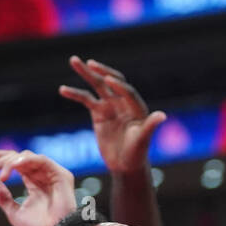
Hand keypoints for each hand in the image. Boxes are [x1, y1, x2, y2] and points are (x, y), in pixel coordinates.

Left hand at [0, 149, 76, 225]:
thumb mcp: (14, 213)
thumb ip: (3, 197)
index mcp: (34, 183)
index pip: (16, 164)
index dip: (0, 158)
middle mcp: (42, 176)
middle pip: (19, 157)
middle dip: (1, 159)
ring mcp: (51, 174)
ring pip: (27, 157)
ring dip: (10, 163)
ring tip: (2, 176)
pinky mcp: (60, 174)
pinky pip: (41, 160)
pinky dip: (26, 160)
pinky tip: (14, 166)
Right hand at [60, 56, 165, 173]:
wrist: (125, 165)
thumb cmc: (137, 154)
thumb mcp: (142, 141)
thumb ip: (150, 126)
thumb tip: (162, 115)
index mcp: (137, 108)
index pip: (128, 92)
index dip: (119, 86)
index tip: (108, 80)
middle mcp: (124, 103)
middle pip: (111, 82)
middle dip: (100, 71)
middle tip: (88, 62)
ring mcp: (111, 106)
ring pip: (97, 86)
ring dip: (86, 73)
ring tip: (73, 60)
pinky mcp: (99, 113)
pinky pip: (86, 99)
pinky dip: (75, 94)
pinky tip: (62, 90)